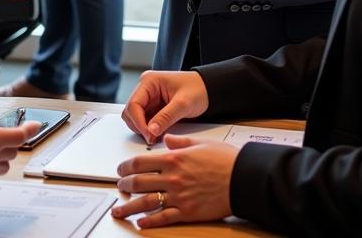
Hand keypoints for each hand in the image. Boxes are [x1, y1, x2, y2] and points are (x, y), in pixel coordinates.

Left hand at [112, 135, 237, 226]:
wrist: (242, 179)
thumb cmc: (224, 159)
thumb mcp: (200, 142)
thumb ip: (179, 141)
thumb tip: (167, 138)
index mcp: (173, 159)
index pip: (140, 162)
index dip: (126, 167)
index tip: (121, 170)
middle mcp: (173, 178)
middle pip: (139, 182)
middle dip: (125, 186)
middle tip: (119, 187)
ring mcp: (179, 197)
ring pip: (147, 202)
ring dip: (130, 207)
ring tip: (119, 210)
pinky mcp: (188, 212)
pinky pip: (164, 218)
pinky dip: (150, 222)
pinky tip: (141, 223)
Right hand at [122, 70, 208, 142]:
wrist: (209, 89)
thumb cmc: (197, 90)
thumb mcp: (183, 104)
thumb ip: (166, 117)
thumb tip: (150, 131)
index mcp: (149, 81)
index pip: (134, 104)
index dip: (138, 122)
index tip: (148, 135)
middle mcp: (145, 89)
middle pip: (130, 111)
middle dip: (139, 126)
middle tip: (151, 138)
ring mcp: (149, 98)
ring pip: (135, 117)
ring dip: (142, 129)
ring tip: (155, 137)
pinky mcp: (153, 107)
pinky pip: (144, 121)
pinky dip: (148, 129)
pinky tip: (157, 134)